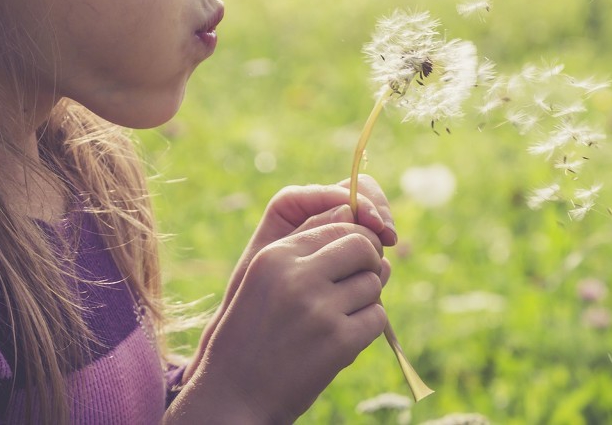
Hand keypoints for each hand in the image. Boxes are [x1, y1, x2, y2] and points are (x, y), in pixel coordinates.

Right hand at [207, 177, 395, 341]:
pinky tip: (343, 340)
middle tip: (357, 284)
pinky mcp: (338, 341)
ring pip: (374, 283)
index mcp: (276, 255)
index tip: (353, 260)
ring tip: (341, 318)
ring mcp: (319, 309)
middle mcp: (296, 276)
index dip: (356, 240)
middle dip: (370, 262)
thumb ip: (306, 247)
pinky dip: (368, 328)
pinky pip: (377, 318)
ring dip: (367, 299)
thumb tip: (356, 216)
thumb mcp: (266, 280)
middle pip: (363, 246)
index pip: (339, 224)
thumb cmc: (252, 334)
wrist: (233, 395)